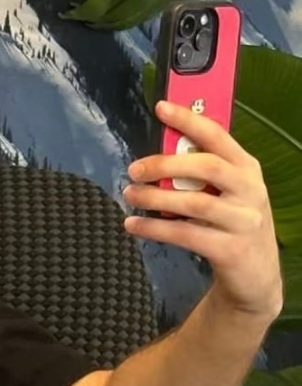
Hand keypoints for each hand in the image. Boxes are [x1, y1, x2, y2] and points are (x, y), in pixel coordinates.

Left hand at [122, 99, 283, 320]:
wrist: (256, 278)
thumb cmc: (233, 224)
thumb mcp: (229, 193)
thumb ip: (203, 173)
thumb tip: (159, 155)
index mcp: (247, 168)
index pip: (218, 136)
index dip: (189, 119)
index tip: (161, 107)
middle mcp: (250, 190)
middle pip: (206, 167)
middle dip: (166, 164)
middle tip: (135, 169)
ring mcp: (244, 221)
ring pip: (194, 203)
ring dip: (155, 198)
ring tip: (130, 195)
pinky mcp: (231, 250)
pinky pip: (186, 235)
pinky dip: (155, 229)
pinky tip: (134, 226)